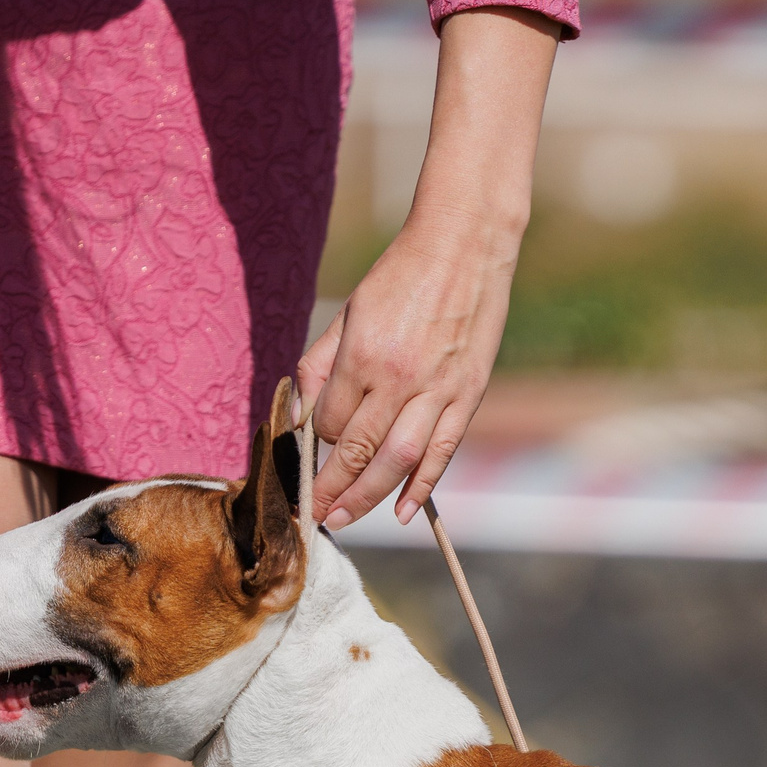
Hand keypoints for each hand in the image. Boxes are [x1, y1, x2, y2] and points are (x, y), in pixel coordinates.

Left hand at [297, 214, 514, 529]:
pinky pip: (442, 451)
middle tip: (314, 516)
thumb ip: (319, 364)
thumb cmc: (399, 277)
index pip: (329, 420)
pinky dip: (422, 487)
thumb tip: (299, 416)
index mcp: (363, 355)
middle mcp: (398, 378)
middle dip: (331, 488)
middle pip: (357, 450)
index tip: (310, 457)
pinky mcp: (467, 394)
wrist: (464, 246)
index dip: (315, 443)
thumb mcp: (348, 313)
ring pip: (397, 461)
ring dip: (367, 497)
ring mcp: (437, 390)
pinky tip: (403, 513)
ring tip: (344, 520)